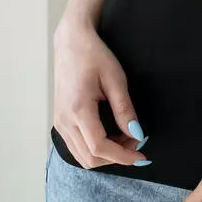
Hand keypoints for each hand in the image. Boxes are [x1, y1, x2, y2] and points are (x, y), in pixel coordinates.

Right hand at [53, 23, 148, 168]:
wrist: (70, 43)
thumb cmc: (93, 56)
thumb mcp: (115, 79)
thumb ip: (125, 110)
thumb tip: (136, 135)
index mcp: (78, 108)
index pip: (99, 147)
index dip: (123, 156)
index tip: (142, 156)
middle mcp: (64, 120)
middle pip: (90, 158)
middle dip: (116, 157)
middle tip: (137, 142)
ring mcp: (59, 122)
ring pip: (81, 157)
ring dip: (106, 155)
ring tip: (125, 139)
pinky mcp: (60, 121)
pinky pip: (76, 147)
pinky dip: (95, 150)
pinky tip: (110, 137)